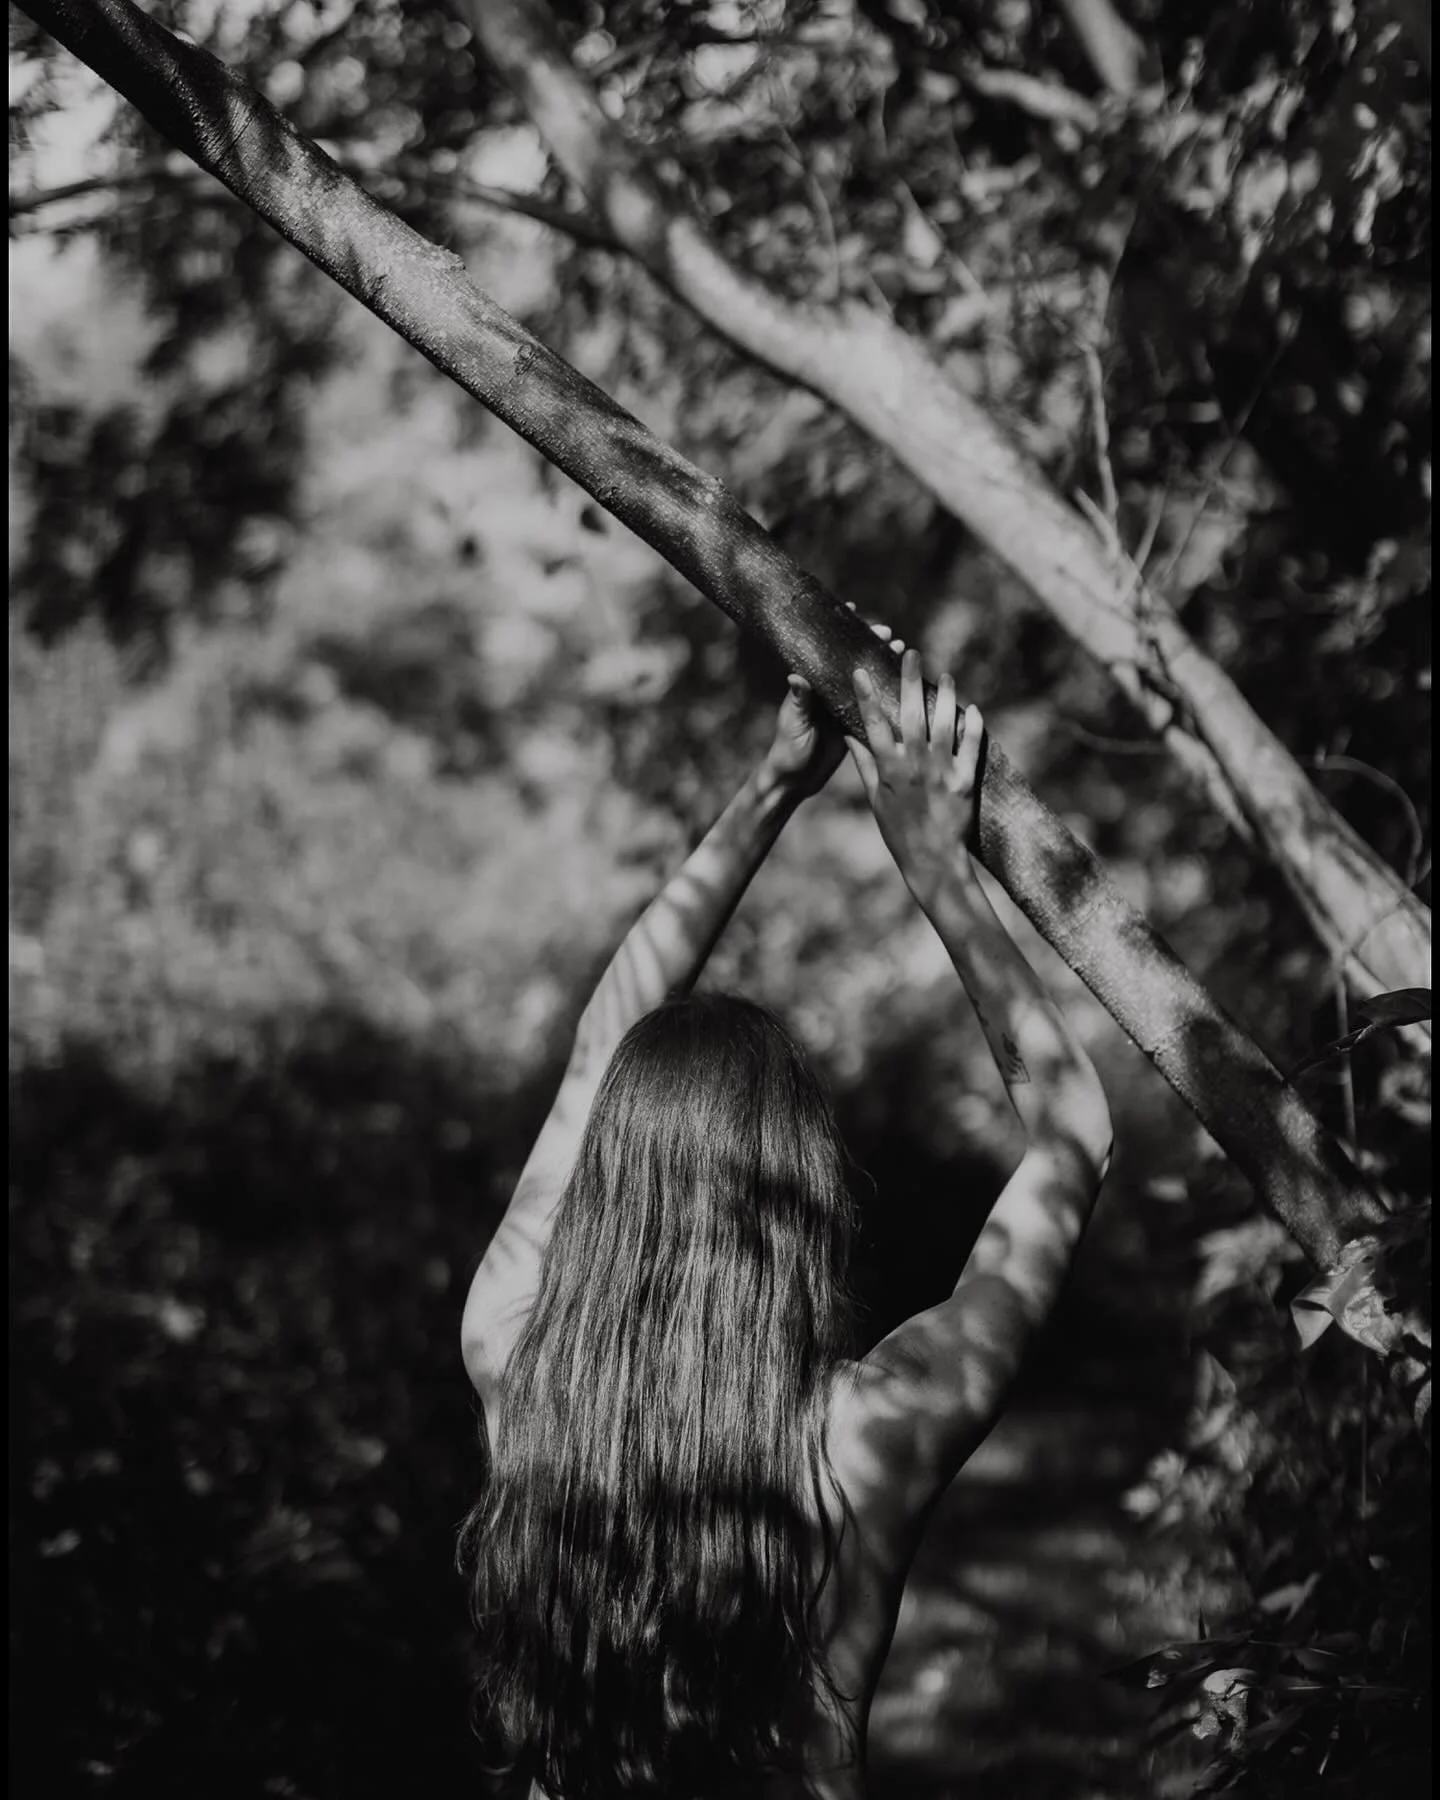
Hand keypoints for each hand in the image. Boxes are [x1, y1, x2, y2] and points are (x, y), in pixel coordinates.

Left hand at [760, 607, 904, 800]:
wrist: (796, 781)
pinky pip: (873, 705)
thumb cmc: (788, 749)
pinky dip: (887, 693)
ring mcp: (843, 707)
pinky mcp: (855, 724)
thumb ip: (799, 701)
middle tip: (887, 633)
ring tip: (898, 649)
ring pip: (865, 680)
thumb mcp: (793, 723)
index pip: (825, 651)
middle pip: (851, 661)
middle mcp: (828, 692)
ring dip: (882, 664)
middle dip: (869, 644)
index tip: (852, 609)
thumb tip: (795, 676)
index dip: (838, 630)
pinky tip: (904, 682)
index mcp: (812, 686)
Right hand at [846, 648, 983, 902]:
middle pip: (910, 714)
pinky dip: (973, 725)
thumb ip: (866, 764)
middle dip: (909, 680)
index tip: (861, 670)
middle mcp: (915, 765)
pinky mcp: (965, 780)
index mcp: (889, 769)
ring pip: (944, 723)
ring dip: (944, 696)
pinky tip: (973, 708)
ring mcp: (942, 771)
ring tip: (945, 675)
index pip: (873, 724)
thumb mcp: (875, 798)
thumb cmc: (898, 831)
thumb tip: (852, 736)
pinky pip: (971, 745)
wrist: (932, 860)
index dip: (866, 695)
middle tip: (911, 654)